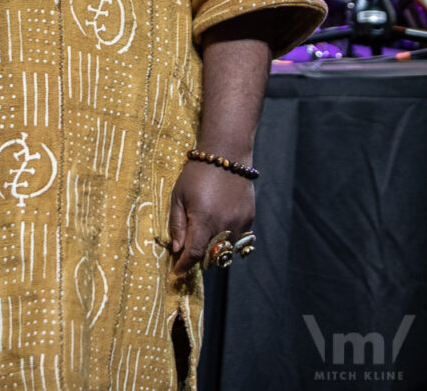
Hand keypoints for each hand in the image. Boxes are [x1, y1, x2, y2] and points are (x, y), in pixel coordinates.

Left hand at [168, 160, 254, 276]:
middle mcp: (224, 226)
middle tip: (188, 250)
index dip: (184, 266)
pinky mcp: (249, 219)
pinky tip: (220, 226)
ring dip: (215, 251)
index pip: (194, 255)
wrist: (226, 153)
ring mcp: (239, 223)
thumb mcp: (179, 195)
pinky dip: (228, 239)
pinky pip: (239, 239)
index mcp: (204, 220)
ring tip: (205, 236)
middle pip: (211, 258)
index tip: (177, 272)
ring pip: (227, 251)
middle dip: (198, 258)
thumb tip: (177, 250)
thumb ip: (178, 224)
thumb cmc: (197, 173)